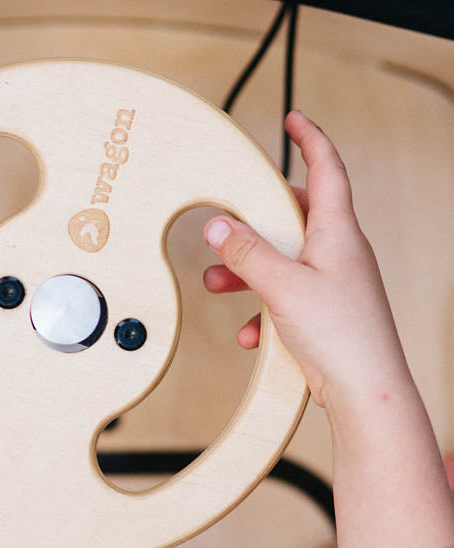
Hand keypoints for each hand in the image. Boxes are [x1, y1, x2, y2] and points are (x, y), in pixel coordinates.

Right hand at [202, 110, 407, 410]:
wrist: (366, 390)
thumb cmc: (342, 336)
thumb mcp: (283, 286)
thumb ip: (247, 254)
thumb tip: (219, 226)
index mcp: (338, 233)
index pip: (327, 169)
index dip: (310, 139)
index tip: (294, 119)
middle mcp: (339, 252)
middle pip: (295, 217)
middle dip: (255, 222)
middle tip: (228, 224)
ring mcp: (333, 282)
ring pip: (283, 260)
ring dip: (249, 270)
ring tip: (218, 283)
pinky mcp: (324, 312)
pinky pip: (285, 297)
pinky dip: (263, 309)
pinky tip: (251, 332)